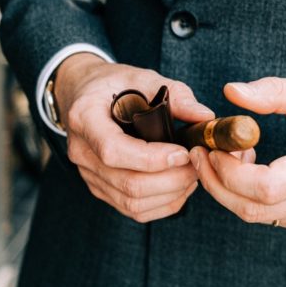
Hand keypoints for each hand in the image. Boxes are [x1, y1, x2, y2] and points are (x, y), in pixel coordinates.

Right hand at [54, 54, 213, 221]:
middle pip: (127, 183)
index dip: (152, 158)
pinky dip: (161, 204)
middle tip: (197, 165)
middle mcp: (81, 151)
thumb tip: (204, 116)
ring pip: (131, 202)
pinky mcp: (100, 188)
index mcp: (85, 118)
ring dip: (170, 194)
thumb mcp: (143, 77)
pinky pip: (131, 209)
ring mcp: (88, 174)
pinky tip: (180, 187)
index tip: (183, 152)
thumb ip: (175, 95)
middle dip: (170, 180)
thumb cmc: (116, 84)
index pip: (114, 150)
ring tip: (192, 175)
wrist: (86, 94)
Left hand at [190, 77, 285, 230]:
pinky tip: (248, 169)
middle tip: (205, 152)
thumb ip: (272, 92)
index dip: (230, 172)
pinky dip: (247, 197)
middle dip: (217, 183)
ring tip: (228, 156)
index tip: (215, 147)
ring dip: (230, 190)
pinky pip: (270, 218)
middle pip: (254, 209)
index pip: (268, 187)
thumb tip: (232, 91)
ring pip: (258, 218)